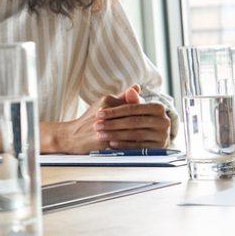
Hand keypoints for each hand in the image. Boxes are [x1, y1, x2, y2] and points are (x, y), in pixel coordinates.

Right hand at [42, 85, 169, 153]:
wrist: (70, 136)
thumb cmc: (89, 120)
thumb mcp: (104, 104)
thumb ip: (122, 97)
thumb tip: (137, 88)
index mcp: (107, 102)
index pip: (132, 106)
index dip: (147, 110)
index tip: (160, 114)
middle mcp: (105, 114)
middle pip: (134, 118)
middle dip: (148, 123)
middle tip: (164, 126)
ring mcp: (105, 129)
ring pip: (131, 132)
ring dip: (145, 135)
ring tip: (156, 136)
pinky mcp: (103, 143)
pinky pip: (124, 144)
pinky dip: (136, 146)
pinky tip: (145, 147)